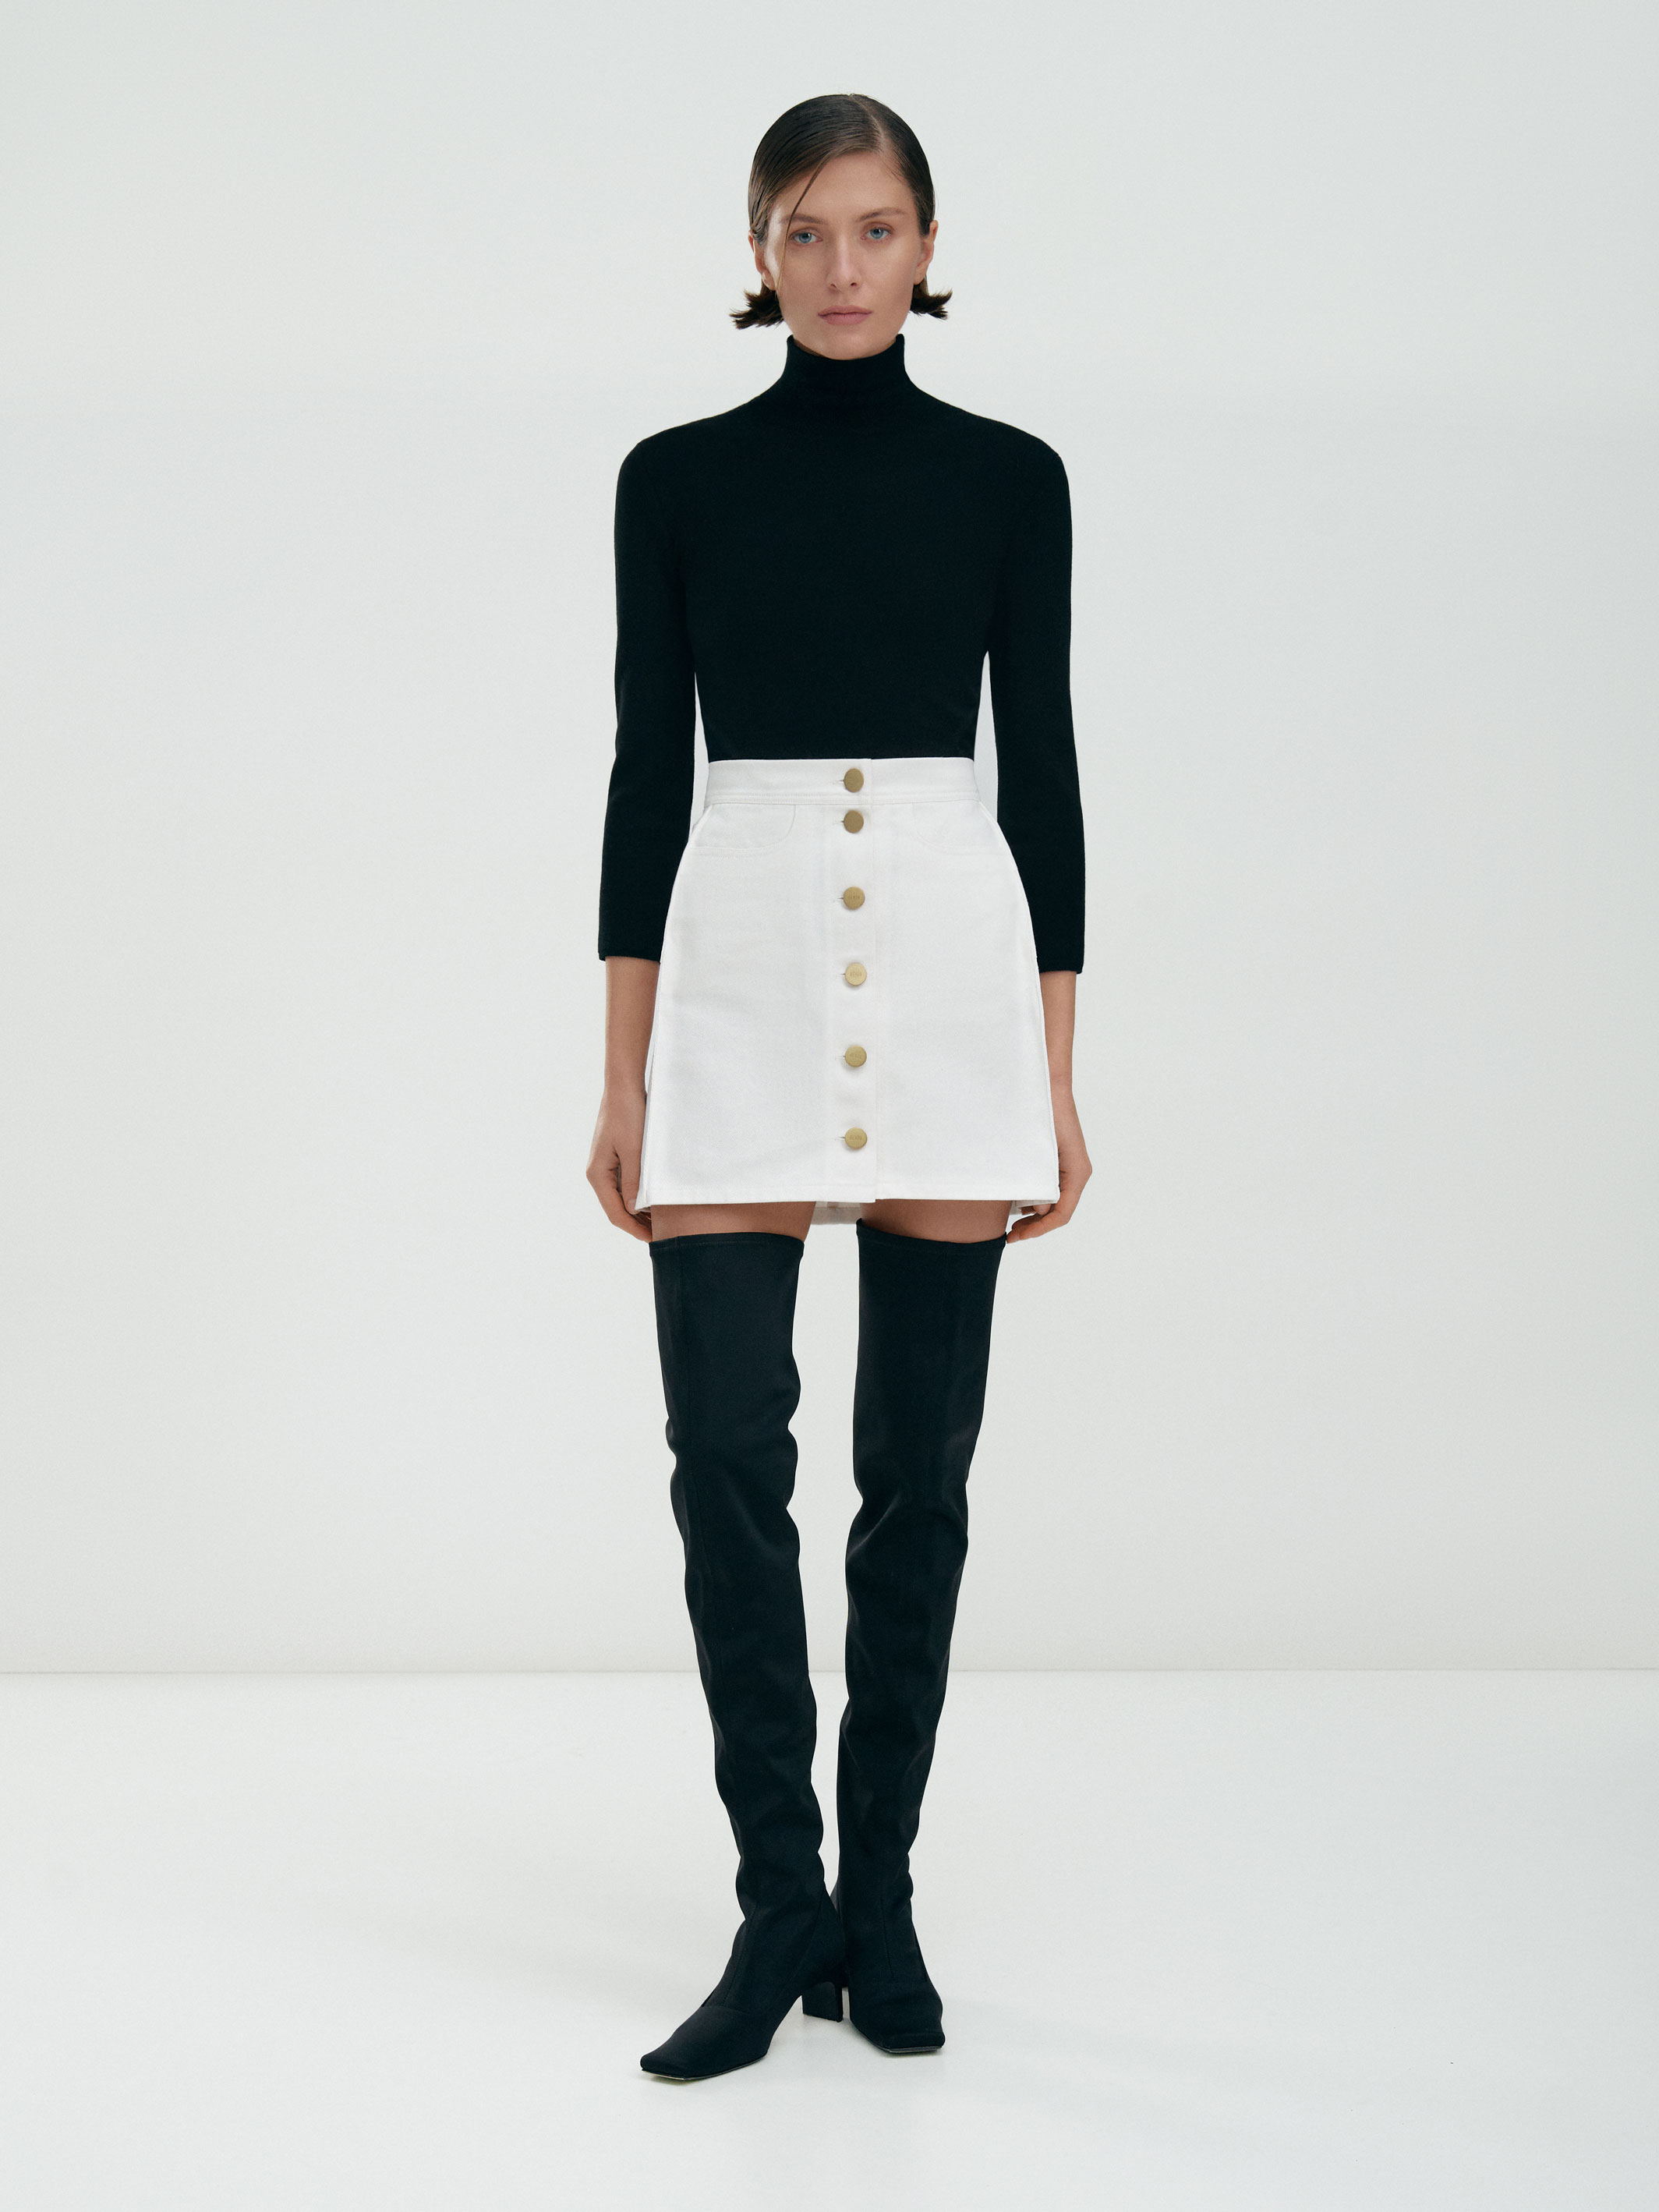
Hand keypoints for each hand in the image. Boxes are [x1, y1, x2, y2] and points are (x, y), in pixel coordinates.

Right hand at [586, 1087, 651, 1241]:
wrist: (624, 1086)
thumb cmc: (629, 1114)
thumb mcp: (635, 1151)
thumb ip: (634, 1182)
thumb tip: (633, 1210)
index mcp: (597, 1174)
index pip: (615, 1213)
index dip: (634, 1229)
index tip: (654, 1239)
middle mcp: (598, 1173)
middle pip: (617, 1209)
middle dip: (637, 1224)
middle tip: (662, 1235)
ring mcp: (606, 1166)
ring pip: (621, 1198)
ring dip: (639, 1211)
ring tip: (662, 1222)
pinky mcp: (615, 1159)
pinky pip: (625, 1185)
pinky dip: (639, 1196)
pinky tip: (656, 1201)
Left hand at [1006, 1081, 1090, 1243]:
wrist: (1047, 1086)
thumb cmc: (1045, 1114)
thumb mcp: (1040, 1153)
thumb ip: (1039, 1183)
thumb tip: (1037, 1210)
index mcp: (1077, 1173)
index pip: (1062, 1214)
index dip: (1039, 1230)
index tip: (1017, 1236)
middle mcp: (1076, 1173)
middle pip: (1058, 1211)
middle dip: (1035, 1226)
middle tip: (1010, 1235)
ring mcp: (1068, 1167)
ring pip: (1054, 1201)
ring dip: (1034, 1214)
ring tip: (1010, 1222)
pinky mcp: (1058, 1160)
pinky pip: (1050, 1187)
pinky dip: (1034, 1198)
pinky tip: (1016, 1202)